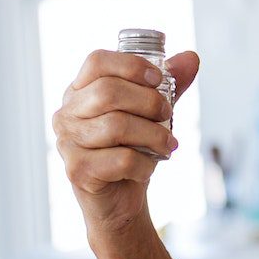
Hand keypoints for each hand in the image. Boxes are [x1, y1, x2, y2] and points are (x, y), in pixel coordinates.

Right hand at [53, 49, 198, 233]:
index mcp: (80, 91)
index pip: (97, 62)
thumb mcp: (150, 113)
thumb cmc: (130, 149)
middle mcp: (67, 113)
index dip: (131, 65)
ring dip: (153, 135)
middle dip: (149, 101)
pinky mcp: (77, 170)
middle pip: (108, 92)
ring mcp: (68, 142)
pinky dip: (145, 164)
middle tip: (169, 114)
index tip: (158, 78)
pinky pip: (121, 159)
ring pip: (117, 126)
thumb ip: (168, 85)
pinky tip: (148, 167)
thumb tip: (191, 58)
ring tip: (168, 144)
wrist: (119, 200)